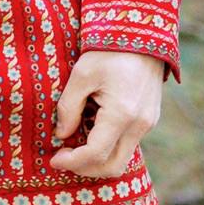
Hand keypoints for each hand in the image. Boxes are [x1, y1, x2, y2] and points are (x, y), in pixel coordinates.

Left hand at [49, 50, 164, 177]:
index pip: (96, 153)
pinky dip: (108, 145)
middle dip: (86, 168)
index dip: (72, 161)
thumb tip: (62, 134)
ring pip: (122, 157)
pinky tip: (90, 129)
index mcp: (122, 114)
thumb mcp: (81, 74)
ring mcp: (148, 124)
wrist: (142, 35)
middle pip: (113, 166)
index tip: (54, 159)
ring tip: (74, 142)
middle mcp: (139, 125)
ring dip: (97, 158)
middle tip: (63, 158)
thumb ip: (69, 107)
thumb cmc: (108, 51)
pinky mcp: (149, 119)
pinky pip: (128, 143)